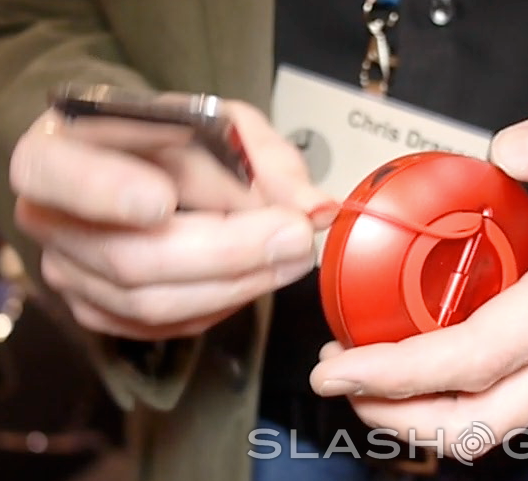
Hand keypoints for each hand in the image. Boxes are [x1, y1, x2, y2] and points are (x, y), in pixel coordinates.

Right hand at [10, 99, 336, 339]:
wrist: (144, 168)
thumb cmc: (173, 139)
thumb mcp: (222, 126)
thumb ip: (268, 162)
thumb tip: (315, 211)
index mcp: (57, 155)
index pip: (62, 178)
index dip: (107, 193)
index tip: (160, 202)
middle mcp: (52, 222)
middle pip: (132, 258)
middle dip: (227, 252)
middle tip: (294, 236)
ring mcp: (74, 276)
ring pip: (156, 304)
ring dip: (239, 284)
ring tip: (293, 256)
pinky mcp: (104, 312)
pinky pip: (168, 327)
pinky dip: (223, 303)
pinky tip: (256, 277)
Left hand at [309, 100, 527, 459]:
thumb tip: (506, 151)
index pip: (468, 359)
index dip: (394, 373)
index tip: (341, 367)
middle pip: (474, 420)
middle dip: (395, 415)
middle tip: (345, 383)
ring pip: (497, 422)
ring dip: (426, 415)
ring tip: (380, 382)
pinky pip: (518, 396)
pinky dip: (465, 393)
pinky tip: (442, 363)